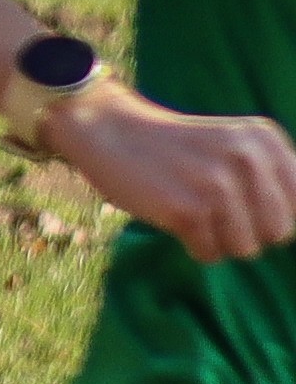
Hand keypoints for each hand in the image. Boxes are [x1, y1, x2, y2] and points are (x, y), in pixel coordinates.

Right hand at [55, 85, 295, 263]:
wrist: (107, 129)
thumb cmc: (176, 148)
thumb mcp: (235, 147)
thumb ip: (273, 181)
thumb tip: (293, 231)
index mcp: (266, 141)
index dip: (273, 216)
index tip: (244, 203)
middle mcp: (248, 158)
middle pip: (280, 233)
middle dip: (248, 231)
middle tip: (212, 206)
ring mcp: (217, 184)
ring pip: (246, 249)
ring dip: (219, 239)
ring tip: (192, 209)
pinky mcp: (186, 209)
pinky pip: (210, 254)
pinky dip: (193, 245)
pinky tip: (173, 215)